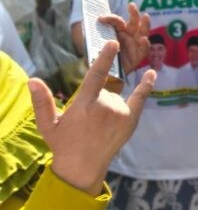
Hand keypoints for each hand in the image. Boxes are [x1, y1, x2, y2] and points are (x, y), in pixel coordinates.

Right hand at [28, 40, 154, 195]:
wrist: (83, 167)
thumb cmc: (63, 143)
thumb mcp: (47, 124)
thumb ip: (42, 102)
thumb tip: (33, 80)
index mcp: (84, 105)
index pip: (96, 76)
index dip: (104, 58)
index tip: (112, 42)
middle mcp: (105, 107)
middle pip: (104, 89)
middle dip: (96, 98)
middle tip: (87, 119)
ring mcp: (120, 114)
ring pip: (116, 96)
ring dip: (108, 103)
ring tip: (98, 124)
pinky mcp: (131, 121)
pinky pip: (140, 98)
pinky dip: (146, 86)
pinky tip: (151, 72)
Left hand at [97, 3, 150, 73]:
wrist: (100, 77)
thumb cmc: (96, 58)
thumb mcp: (91, 44)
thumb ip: (91, 33)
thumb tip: (86, 21)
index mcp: (117, 31)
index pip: (117, 22)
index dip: (111, 18)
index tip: (100, 19)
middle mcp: (127, 37)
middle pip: (133, 23)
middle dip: (134, 14)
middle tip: (131, 6)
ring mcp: (134, 47)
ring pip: (142, 33)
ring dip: (145, 25)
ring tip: (146, 17)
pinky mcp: (136, 58)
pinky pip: (143, 50)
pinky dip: (145, 45)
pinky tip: (144, 40)